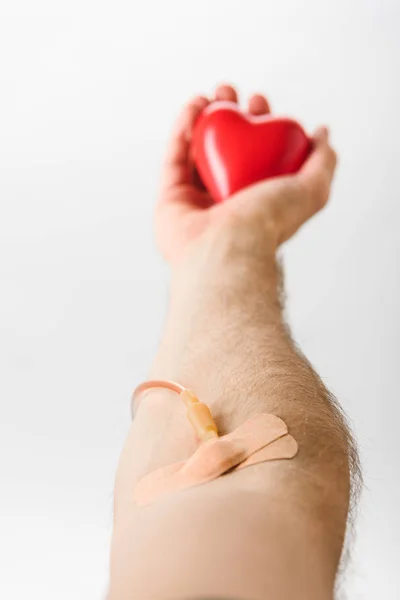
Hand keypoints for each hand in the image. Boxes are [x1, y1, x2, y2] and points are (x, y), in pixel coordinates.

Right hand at [155, 84, 336, 262]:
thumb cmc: (269, 221)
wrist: (228, 248)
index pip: (256, 154)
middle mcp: (227, 199)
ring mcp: (197, 199)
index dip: (259, 124)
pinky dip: (182, 129)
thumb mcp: (313, 189)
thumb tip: (321, 134)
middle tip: (231, 92)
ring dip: (204, 118)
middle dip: (229, 116)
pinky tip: (194, 104)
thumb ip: (323, 161)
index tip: (260, 102)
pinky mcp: (170, 198)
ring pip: (198, 150)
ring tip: (213, 94)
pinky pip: (174, 157)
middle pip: (225, 148)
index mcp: (257, 198)